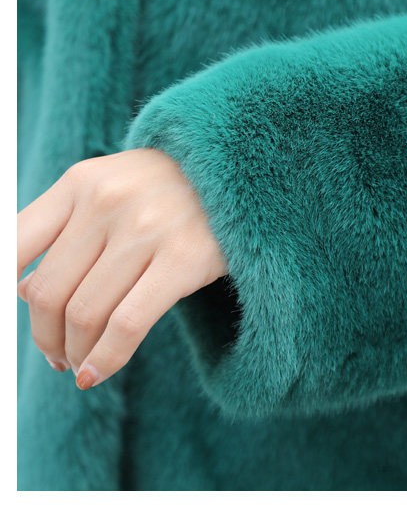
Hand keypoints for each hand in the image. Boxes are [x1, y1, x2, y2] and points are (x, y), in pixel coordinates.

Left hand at [17, 148, 227, 389]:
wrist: (246, 170)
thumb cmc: (173, 186)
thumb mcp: (113, 188)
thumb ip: (65, 229)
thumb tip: (19, 290)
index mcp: (81, 181)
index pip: (13, 244)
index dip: (6, 293)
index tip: (25, 318)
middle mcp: (108, 201)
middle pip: (47, 292)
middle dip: (45, 337)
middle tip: (58, 354)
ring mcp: (147, 230)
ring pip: (83, 314)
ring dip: (74, 353)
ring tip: (82, 365)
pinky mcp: (185, 259)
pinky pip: (127, 325)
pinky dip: (105, 359)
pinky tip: (98, 373)